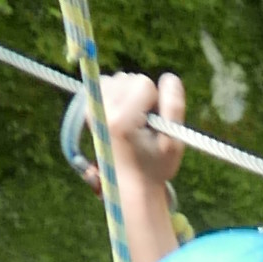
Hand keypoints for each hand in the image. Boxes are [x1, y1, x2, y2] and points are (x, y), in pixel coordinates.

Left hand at [78, 71, 184, 196]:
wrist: (128, 183)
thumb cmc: (155, 166)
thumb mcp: (174, 143)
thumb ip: (175, 108)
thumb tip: (170, 77)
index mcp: (120, 119)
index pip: (144, 83)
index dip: (157, 102)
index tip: (154, 124)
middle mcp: (101, 109)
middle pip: (132, 78)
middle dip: (143, 97)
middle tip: (144, 125)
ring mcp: (91, 106)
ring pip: (121, 78)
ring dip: (132, 95)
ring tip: (134, 122)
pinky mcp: (88, 105)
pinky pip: (109, 82)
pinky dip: (119, 93)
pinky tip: (123, 114)